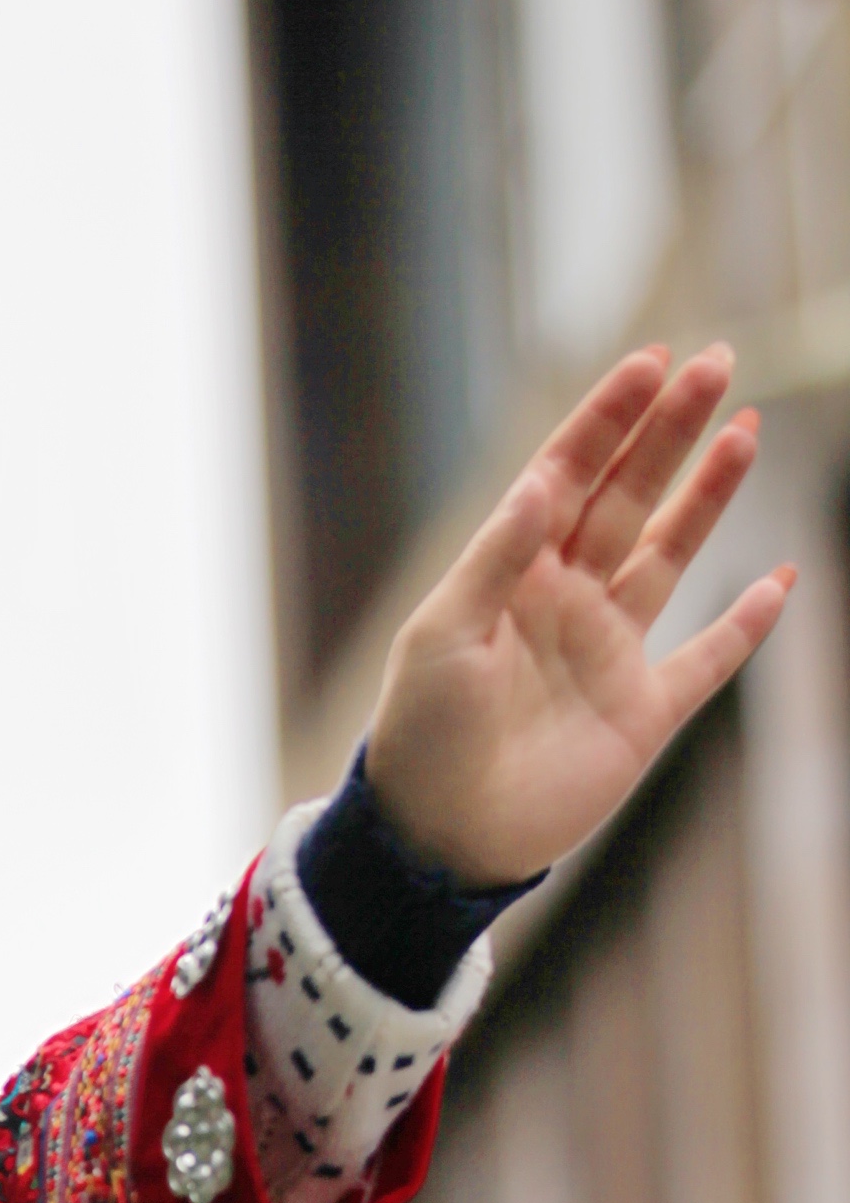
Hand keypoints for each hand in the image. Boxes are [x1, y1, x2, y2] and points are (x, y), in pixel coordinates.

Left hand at [364, 346, 794, 886]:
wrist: (438, 839)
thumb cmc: (422, 736)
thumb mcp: (441, 636)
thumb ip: (497, 556)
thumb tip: (543, 478)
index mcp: (512, 574)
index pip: (567, 474)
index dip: (608, 418)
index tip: (650, 362)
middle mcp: (565, 600)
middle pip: (629, 496)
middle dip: (670, 430)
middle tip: (715, 363)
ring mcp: (608, 653)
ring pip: (670, 555)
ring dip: (709, 496)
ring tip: (746, 429)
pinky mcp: (641, 714)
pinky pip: (706, 660)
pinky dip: (745, 625)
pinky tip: (781, 581)